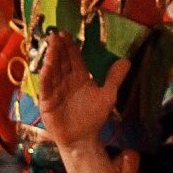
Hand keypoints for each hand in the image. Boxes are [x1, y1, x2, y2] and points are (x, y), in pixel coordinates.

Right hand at [36, 32, 129, 149]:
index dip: (69, 46)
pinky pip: (46, 87)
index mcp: (79, 77)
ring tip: (51, 46)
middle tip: (55, 34)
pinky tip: (46, 67)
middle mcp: (66, 80)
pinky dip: (45, 77)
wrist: (84, 139)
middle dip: (58, 48)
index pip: (73, 58)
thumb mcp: (108, 95)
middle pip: (61, 61)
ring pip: (52, 71)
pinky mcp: (47, 101)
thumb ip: (114, 78)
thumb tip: (127, 60)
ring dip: (51, 58)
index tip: (65, 33)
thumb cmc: (94, 117)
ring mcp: (55, 90)